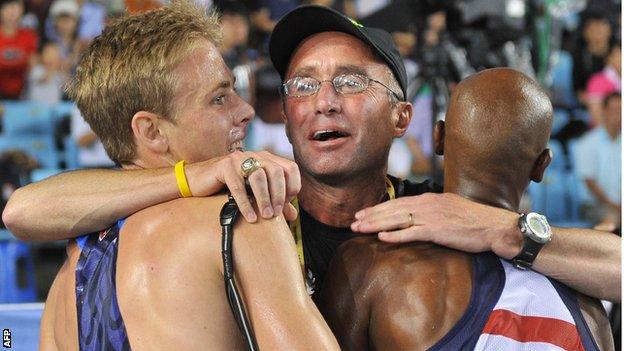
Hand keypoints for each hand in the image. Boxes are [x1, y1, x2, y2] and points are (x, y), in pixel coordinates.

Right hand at [185, 151, 300, 222]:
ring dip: (264, 199)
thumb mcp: (254, 195)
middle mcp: (255, 155)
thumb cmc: (228, 188)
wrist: (197, 181)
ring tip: (266, 217)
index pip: (290, 168)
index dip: (292, 187)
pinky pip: (238, 186)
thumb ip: (274, 202)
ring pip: (259, 177)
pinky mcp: (223, 166)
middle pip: (277, 172)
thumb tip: (293, 216)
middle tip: (275, 214)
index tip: (286, 205)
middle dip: (279, 195)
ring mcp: (239, 158)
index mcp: (266, 159)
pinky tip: (250, 217)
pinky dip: (246, 204)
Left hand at [351, 192, 522, 258]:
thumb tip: (418, 215)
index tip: (363, 212)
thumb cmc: (474, 220)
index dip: (378, 208)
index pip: (398, 202)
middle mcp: (427, 204)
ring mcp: (431, 217)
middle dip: (371, 215)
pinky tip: (381, 238)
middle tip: (353, 220)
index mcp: (429, 199)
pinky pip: (412, 233)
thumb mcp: (450, 208)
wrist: (494, 226)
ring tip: (359, 228)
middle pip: (392, 209)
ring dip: (376, 224)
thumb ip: (432, 210)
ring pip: (397, 220)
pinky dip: (395, 235)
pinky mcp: (437, 230)